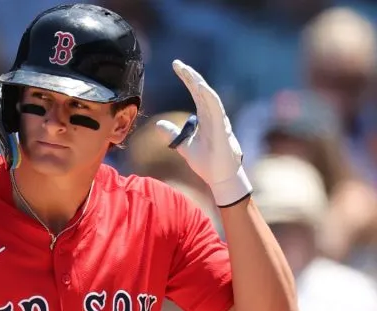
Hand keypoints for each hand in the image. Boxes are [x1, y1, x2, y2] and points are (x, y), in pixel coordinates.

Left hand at [155, 59, 251, 206]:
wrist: (219, 177)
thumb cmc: (206, 161)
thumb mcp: (183, 145)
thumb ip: (172, 133)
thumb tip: (158, 125)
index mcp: (205, 117)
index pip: (195, 93)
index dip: (187, 79)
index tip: (176, 66)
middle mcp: (213, 115)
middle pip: (202, 90)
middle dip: (190, 76)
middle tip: (177, 63)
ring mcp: (219, 121)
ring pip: (210, 97)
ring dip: (199, 84)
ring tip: (188, 72)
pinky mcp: (222, 129)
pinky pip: (217, 110)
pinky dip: (209, 98)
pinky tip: (201, 88)